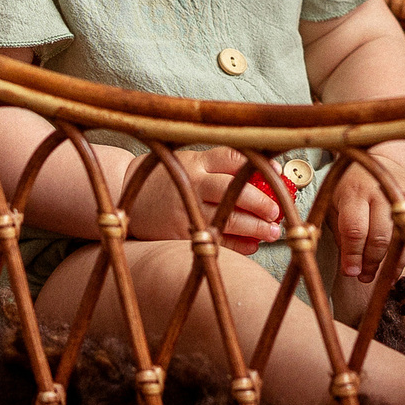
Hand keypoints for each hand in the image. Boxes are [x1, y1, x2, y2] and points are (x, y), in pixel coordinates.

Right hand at [128, 146, 282, 253]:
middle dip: (260, 203)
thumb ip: (221, 165)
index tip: (279, 173)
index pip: (232, 158)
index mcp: (196, 161)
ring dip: (254, 228)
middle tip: (277, 212)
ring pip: (225, 219)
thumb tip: (264, 172)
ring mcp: (184, 209)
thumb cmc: (168, 176)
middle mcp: (192, 183)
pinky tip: (252, 246)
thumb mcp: (190, 161)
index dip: (259, 165)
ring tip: (272, 232)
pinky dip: (236, 246)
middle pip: (233, 191)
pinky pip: (213, 241)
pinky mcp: (177, 233)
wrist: (126, 192)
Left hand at [331, 149, 404, 283]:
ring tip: (386, 277)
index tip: (352, 272)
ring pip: (404, 236)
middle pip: (380, 236)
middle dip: (373, 262)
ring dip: (395, 263)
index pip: (355, 229)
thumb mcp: (337, 204)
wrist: (383, 160)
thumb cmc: (354, 189)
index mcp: (356, 191)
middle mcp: (382, 191)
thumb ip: (341, 233)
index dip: (353, 255)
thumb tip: (351, 268)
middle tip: (366, 277)